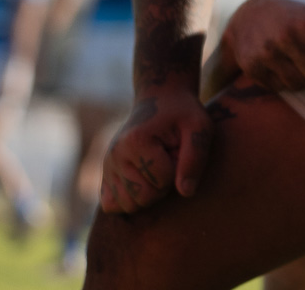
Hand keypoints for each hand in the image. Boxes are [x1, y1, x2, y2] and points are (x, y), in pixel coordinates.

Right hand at [99, 88, 214, 212]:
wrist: (160, 100)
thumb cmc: (183, 114)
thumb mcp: (199, 127)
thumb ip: (195, 158)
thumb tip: (185, 192)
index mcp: (136, 141)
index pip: (163, 180)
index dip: (179, 170)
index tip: (180, 150)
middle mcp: (114, 154)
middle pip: (143, 198)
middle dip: (164, 186)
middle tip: (171, 163)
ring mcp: (107, 165)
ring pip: (128, 205)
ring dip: (149, 194)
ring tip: (158, 171)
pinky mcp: (105, 173)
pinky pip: (111, 205)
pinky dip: (129, 200)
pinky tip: (144, 182)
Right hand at [219, 0, 304, 91]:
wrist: (249, 15)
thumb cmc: (294, 17)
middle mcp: (286, 38)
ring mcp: (266, 54)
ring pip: (299, 85)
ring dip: (302, 77)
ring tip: (295, 59)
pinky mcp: (252, 67)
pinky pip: (280, 88)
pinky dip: (284, 80)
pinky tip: (279, 63)